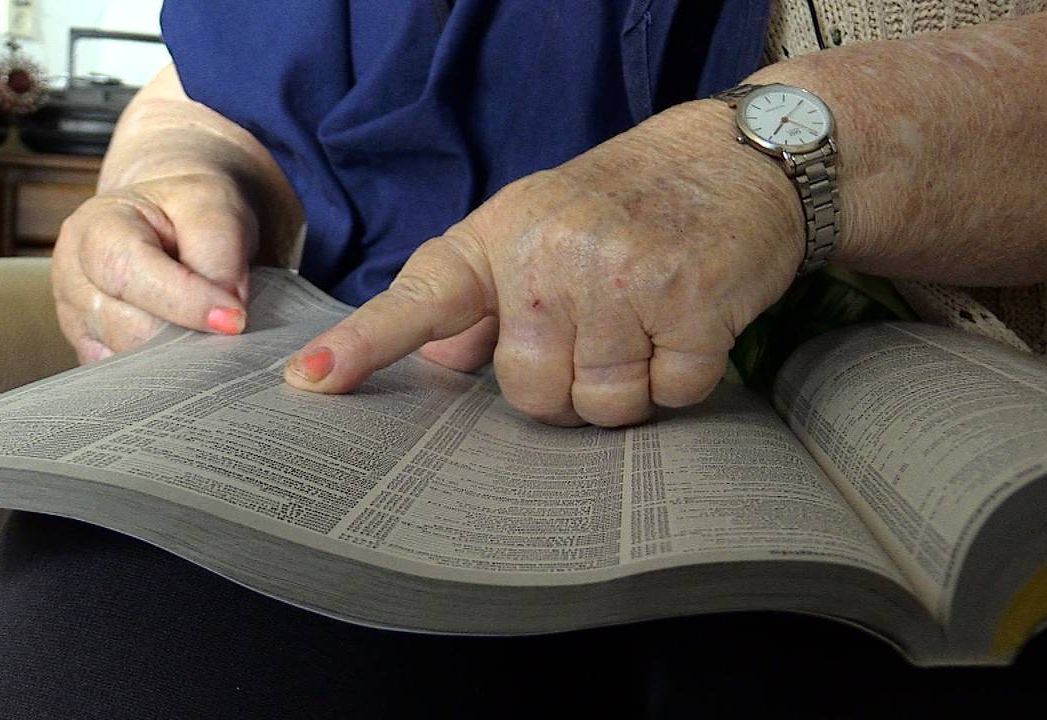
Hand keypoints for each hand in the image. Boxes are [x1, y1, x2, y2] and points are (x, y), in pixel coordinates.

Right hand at [52, 171, 257, 363]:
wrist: (172, 218)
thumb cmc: (189, 210)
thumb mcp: (213, 208)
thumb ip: (219, 254)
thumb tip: (226, 314)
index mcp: (96, 227)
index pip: (129, 272)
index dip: (185, 301)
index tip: (235, 320)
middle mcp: (74, 276)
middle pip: (127, 327)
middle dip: (187, 337)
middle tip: (234, 335)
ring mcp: (77, 320)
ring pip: (126, 362)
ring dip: (178, 360)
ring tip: (214, 339)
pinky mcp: (91, 351)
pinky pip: (123, 382)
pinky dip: (162, 377)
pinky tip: (190, 358)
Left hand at [284, 102, 804, 426]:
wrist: (739, 155)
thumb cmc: (628, 200)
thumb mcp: (540, 223)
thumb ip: (486, 294)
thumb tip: (445, 359)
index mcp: (502, 236)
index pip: (420, 299)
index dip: (361, 345)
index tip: (308, 382)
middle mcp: (550, 254)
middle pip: (530, 393)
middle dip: (566, 387)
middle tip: (599, 335)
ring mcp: (621, 277)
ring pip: (600, 405)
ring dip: (626, 388)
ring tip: (644, 327)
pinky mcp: (690, 303)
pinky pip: (667, 395)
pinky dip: (680, 380)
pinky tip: (686, 326)